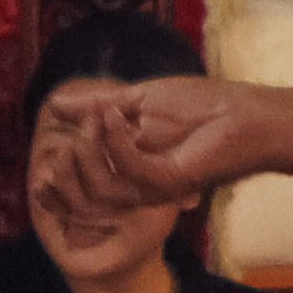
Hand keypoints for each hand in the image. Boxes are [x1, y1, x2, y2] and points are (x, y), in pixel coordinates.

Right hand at [33, 78, 249, 227]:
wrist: (243, 113)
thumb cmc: (201, 106)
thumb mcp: (138, 100)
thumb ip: (98, 105)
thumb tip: (56, 103)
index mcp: (126, 171)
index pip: (78, 184)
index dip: (55, 170)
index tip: (49, 135)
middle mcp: (135, 187)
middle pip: (82, 193)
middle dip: (72, 155)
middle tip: (83, 116)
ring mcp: (152, 189)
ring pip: (100, 186)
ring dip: (93, 145)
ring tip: (102, 111)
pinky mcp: (169, 183)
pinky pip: (128, 171)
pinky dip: (116, 141)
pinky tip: (116, 114)